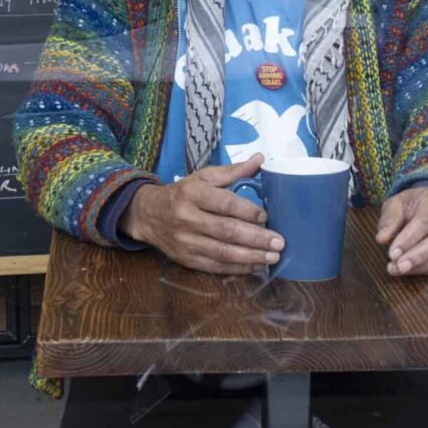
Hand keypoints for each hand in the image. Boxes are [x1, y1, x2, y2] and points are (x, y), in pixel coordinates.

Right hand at [125, 154, 282, 274]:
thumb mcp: (203, 177)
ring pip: (223, 253)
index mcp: (192, 193)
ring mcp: (186, 242)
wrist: (149, 215)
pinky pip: (216, 267)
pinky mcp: (187, 259)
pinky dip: (238, 268)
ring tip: (273, 256)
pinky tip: (256, 265)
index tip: (267, 217)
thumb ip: (232, 171)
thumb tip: (260, 159)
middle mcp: (187, 218)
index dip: (247, 211)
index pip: (224, 203)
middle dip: (256, 238)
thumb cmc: (183, 193)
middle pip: (226, 231)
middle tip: (279, 242)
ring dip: (251, 257)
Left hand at [376, 186, 427, 276]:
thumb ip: (389, 219)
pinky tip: (410, 270)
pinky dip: (426, 270)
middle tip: (397, 266)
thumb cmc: (413, 205)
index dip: (409, 238)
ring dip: (420, 266)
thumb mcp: (397, 204)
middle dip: (417, 256)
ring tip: (398, 269)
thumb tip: (381, 238)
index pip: (426, 220)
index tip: (392, 253)